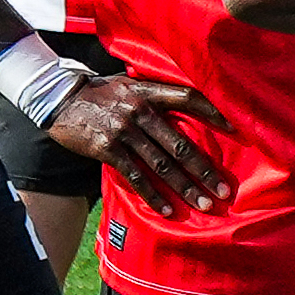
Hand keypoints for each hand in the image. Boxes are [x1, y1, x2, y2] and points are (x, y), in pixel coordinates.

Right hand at [55, 68, 225, 214]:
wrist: (59, 98)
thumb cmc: (101, 93)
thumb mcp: (129, 84)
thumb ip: (154, 94)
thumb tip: (186, 107)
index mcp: (148, 91)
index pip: (188, 98)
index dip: (213, 112)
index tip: (235, 129)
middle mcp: (139, 111)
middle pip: (180, 144)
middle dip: (203, 169)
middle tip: (222, 190)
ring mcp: (124, 131)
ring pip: (161, 164)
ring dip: (184, 187)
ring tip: (202, 204)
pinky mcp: (108, 149)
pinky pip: (136, 176)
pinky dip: (153, 195)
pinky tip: (168, 210)